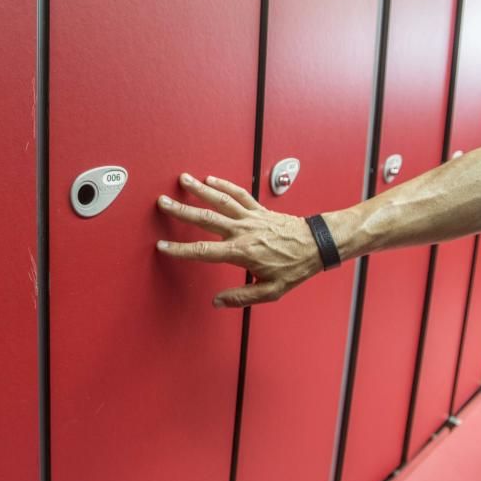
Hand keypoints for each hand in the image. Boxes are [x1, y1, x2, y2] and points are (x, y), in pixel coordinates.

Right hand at [156, 173, 322, 307]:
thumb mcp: (271, 291)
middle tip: (163, 202)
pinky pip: (239, 194)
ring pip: (220, 201)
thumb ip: (241, 297)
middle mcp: (243, 231)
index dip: (180, 249)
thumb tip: (216, 302)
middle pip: (205, 219)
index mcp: (241, 252)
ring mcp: (251, 217)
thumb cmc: (295, 267)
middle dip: (182, 210)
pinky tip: (210, 179)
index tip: (163, 246)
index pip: (204, 251)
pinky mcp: (259, 209)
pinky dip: (224, 185)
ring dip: (199, 189)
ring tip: (182, 179)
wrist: (317, 245)